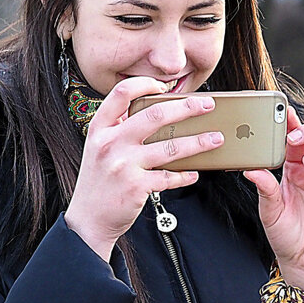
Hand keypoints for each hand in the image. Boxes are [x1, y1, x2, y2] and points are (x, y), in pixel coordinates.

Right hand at [65, 77, 223, 260]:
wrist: (88, 219)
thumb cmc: (99, 181)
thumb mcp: (98, 148)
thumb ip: (118, 128)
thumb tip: (154, 111)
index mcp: (100, 129)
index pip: (121, 94)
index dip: (145, 83)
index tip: (164, 86)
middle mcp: (110, 143)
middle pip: (155, 115)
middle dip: (187, 108)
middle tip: (207, 105)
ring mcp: (124, 165)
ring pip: (170, 147)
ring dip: (199, 142)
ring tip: (215, 139)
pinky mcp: (137, 187)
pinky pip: (170, 177)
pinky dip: (185, 175)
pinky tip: (194, 173)